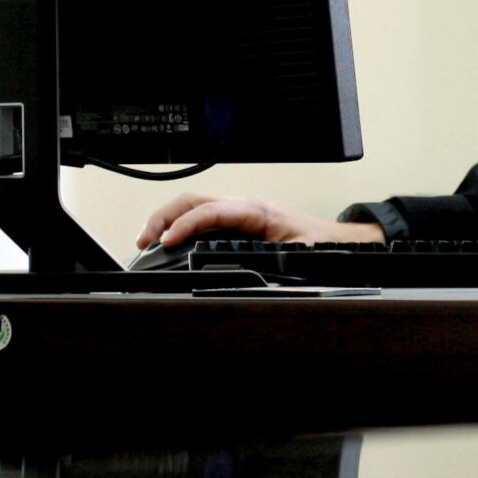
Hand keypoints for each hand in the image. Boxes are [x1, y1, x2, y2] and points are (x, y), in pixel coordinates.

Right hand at [137, 192, 382, 249]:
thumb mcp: (299, 255)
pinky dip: (179, 225)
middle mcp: (242, 207)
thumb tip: (259, 277)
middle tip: (144, 242)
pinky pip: (200, 217)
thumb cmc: (317, 243)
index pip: (211, 211)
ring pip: (193, 206)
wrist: (332, 240)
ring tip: (147, 241)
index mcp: (256, 211)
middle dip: (164, 217)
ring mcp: (236, 212)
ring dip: (167, 219)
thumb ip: (278, 264)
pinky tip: (168, 241)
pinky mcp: (234, 222)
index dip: (186, 224)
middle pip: (193, 200)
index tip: (167, 241)